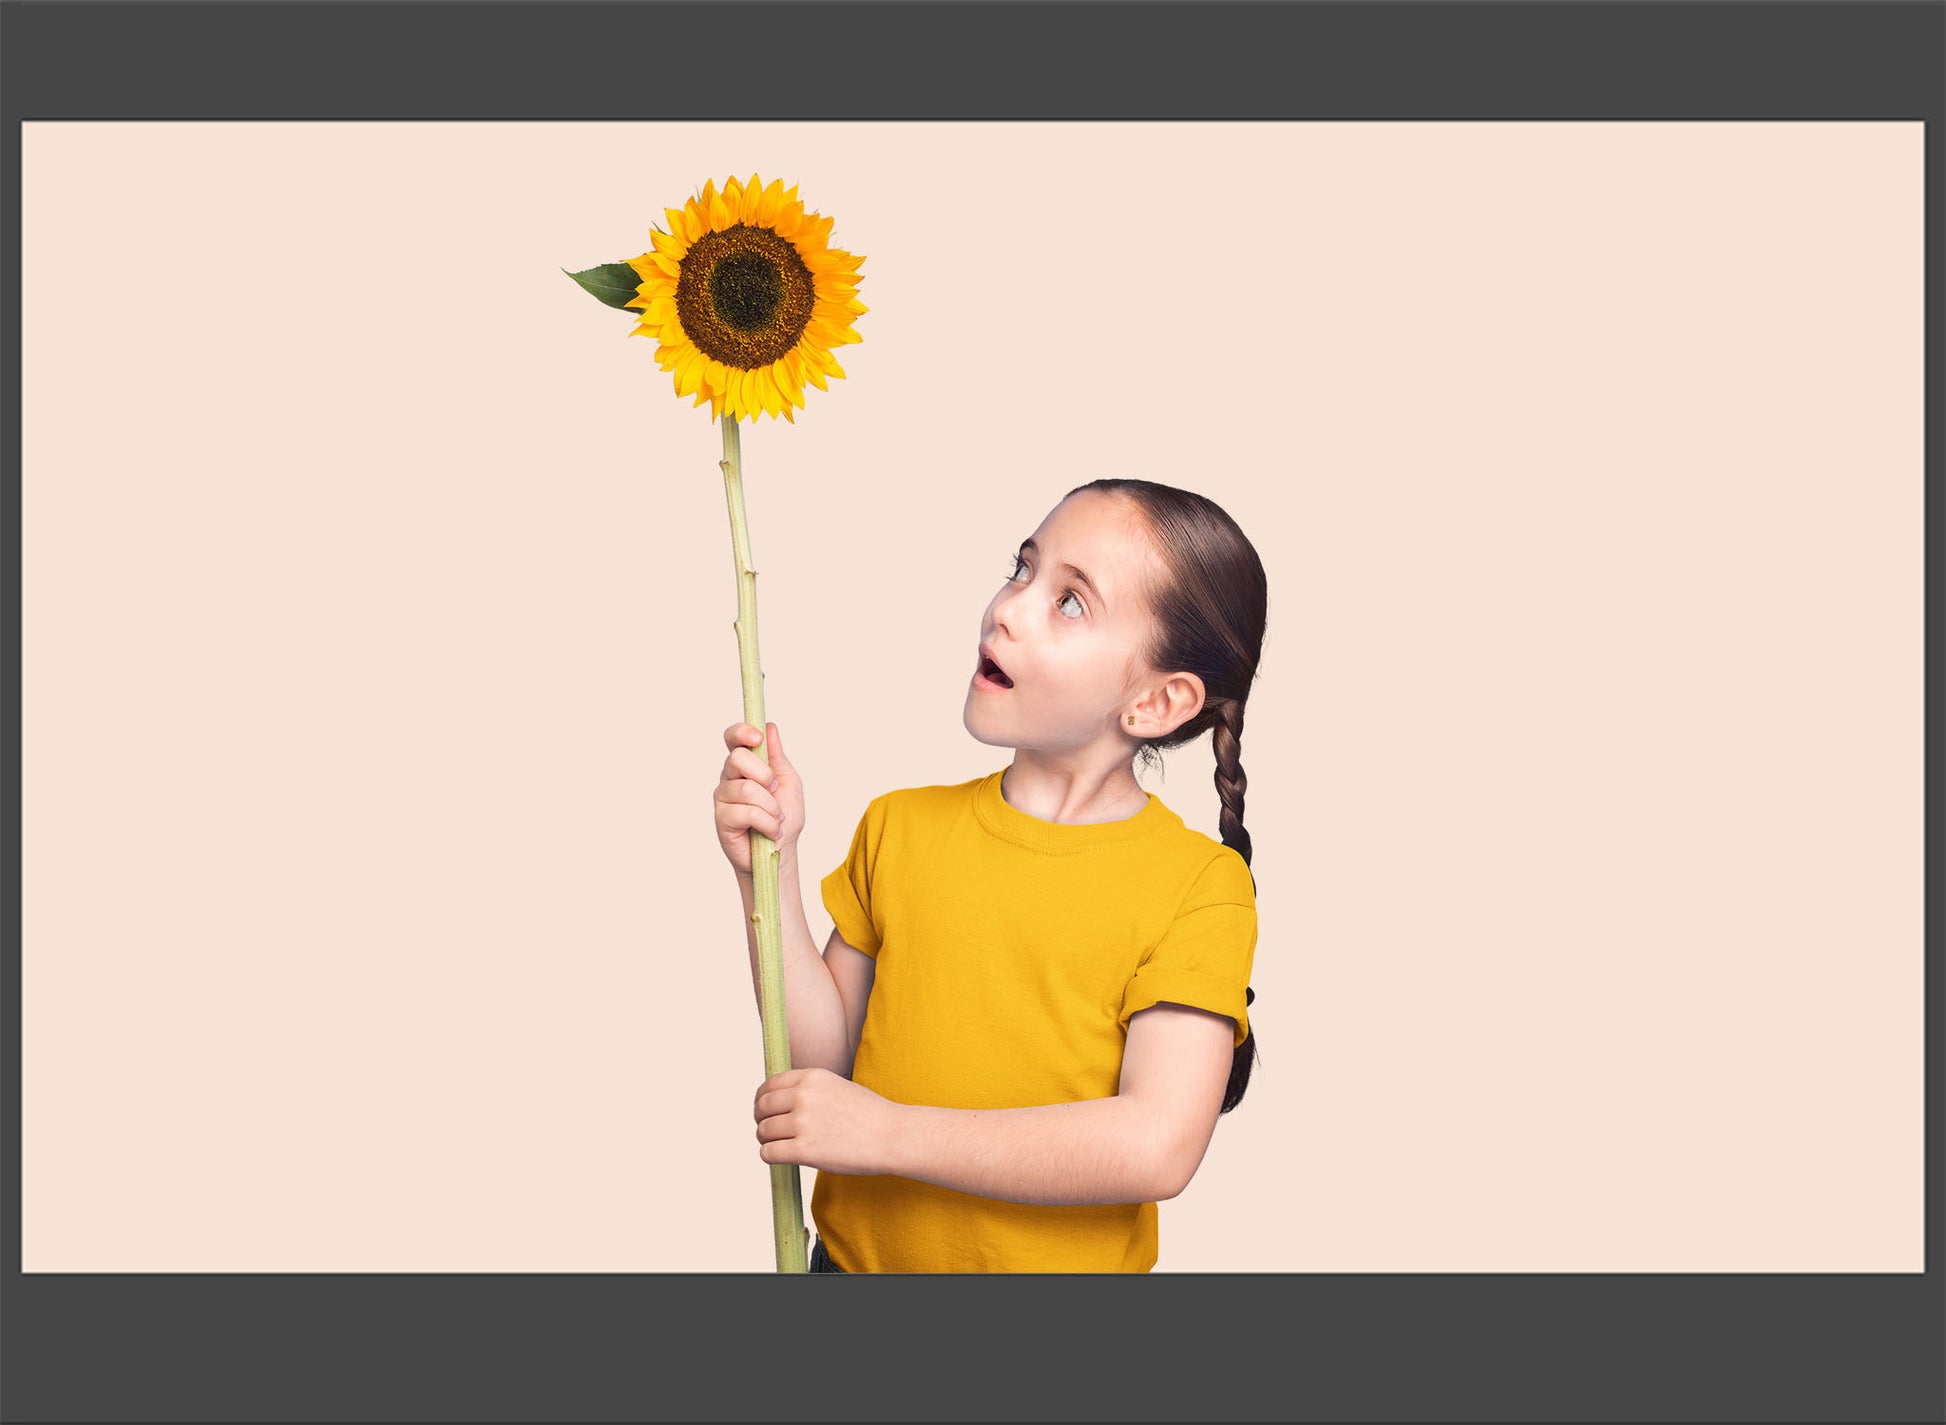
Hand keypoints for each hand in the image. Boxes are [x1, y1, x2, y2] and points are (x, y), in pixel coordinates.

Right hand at [713, 720, 804, 877]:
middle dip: (764, 774)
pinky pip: (747, 812)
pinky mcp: (722, 819)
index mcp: (745, 765)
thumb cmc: (784, 817)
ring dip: (771, 806)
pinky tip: (770, 831)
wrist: (781, 852)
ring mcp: (723, 798)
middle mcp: (729, 778)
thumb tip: (770, 727)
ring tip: (776, 818)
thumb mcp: (788, 782)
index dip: (741, 732)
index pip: (732, 738)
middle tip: (775, 790)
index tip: (757, 738)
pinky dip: (768, 823)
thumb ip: (778, 757)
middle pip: (737, 758)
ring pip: (746, 788)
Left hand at [754, 1067, 898, 1177]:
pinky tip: (781, 1157)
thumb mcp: (837, 1087)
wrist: (893, 1136)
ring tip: (778, 1145)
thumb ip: (810, 1090)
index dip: (762, 1100)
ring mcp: (803, 1123)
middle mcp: (804, 1096)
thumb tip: (781, 1102)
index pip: (769, 1085)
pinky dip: (769, 1156)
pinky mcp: (804, 1150)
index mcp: (812, 1077)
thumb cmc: (870, 1115)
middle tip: (769, 1131)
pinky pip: (768, 1153)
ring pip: (763, 1131)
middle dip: (761, 1120)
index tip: (764, 1111)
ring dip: (766, 1140)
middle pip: (762, 1107)